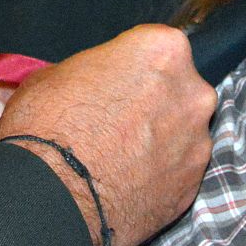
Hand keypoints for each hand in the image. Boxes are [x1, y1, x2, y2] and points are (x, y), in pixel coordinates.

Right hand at [0, 24, 212, 245]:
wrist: (52, 197)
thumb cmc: (48, 126)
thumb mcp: (53, 75)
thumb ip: (93, 73)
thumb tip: (92, 85)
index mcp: (162, 50)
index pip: (155, 48)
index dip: (130, 66)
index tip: (114, 82)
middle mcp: (192, 92)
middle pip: (177, 89)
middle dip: (152, 102)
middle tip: (117, 121)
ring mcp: (198, 141)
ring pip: (181, 132)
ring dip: (158, 140)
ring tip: (119, 158)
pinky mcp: (194, 185)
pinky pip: (178, 171)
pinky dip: (159, 174)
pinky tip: (127, 182)